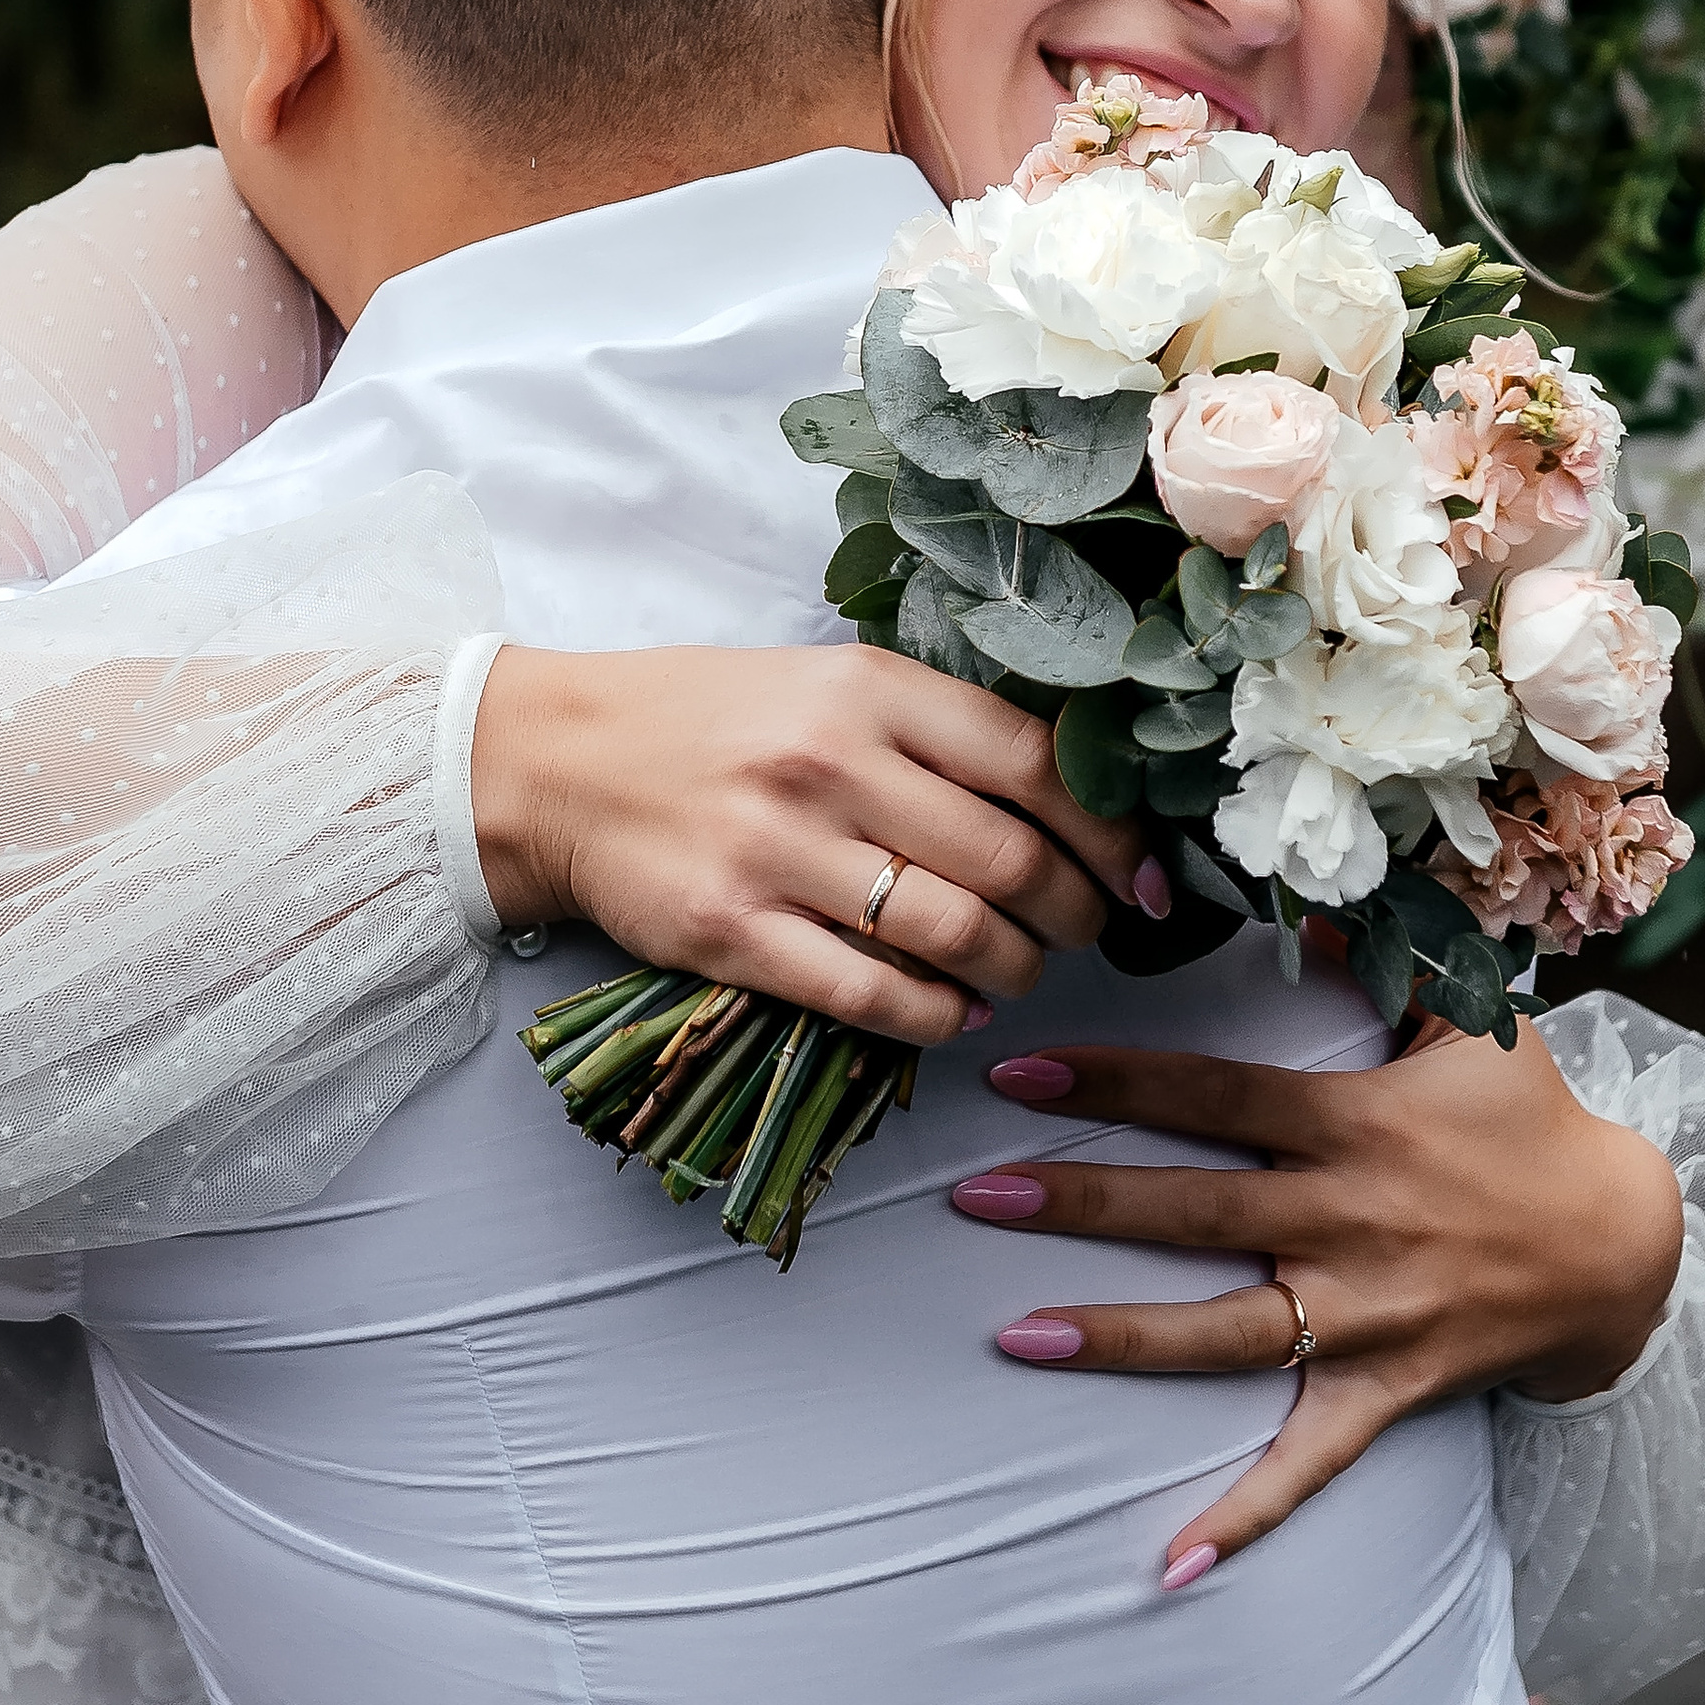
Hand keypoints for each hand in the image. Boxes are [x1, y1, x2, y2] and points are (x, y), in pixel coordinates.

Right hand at [471, 645, 1161, 1047]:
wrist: (557, 762)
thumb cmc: (713, 723)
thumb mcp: (829, 685)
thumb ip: (938, 732)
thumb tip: (1075, 807)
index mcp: (870, 689)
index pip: (1039, 766)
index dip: (1114, 838)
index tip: (1146, 883)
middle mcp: (831, 763)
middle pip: (1011, 862)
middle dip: (1074, 917)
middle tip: (1082, 934)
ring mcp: (779, 850)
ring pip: (954, 935)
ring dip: (1014, 972)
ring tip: (1016, 973)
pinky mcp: (733, 931)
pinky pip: (871, 996)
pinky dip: (938, 1018)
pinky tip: (955, 1014)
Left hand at [953, 1019, 1683, 1580]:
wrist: (1623, 1249)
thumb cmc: (1529, 1123)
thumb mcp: (1472, 1020)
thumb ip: (1383, 952)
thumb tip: (1306, 886)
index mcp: (1355, 1127)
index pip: (1212, 1096)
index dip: (1114, 1079)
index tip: (1015, 1072)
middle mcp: (1350, 1223)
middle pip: (1195, 1210)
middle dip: (1081, 1202)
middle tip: (973, 1196)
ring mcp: (1365, 1317)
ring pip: (1226, 1332)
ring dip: (1122, 1339)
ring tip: (1019, 1337)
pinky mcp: (1385, 1391)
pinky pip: (1307, 1462)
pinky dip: (1246, 1516)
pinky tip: (1168, 1567)